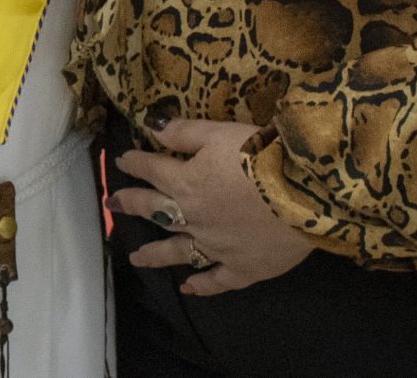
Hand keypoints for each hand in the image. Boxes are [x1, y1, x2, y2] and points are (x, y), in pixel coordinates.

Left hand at [112, 118, 315, 297]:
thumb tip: (152, 128)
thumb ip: (184, 133)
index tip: (123, 161)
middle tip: (113, 207)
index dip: (135, 163)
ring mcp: (216, 246)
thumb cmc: (260, 156)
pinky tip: (188, 288)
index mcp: (185, 183)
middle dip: (132, 205)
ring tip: (135, 258)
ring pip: (178, 251)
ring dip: (154, 254)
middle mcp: (194, 218)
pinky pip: (217, 280)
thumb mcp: (218, 132)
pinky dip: (202, 286)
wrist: (302, 193)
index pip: (151, 170)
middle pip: (156, 210)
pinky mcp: (243, 268)